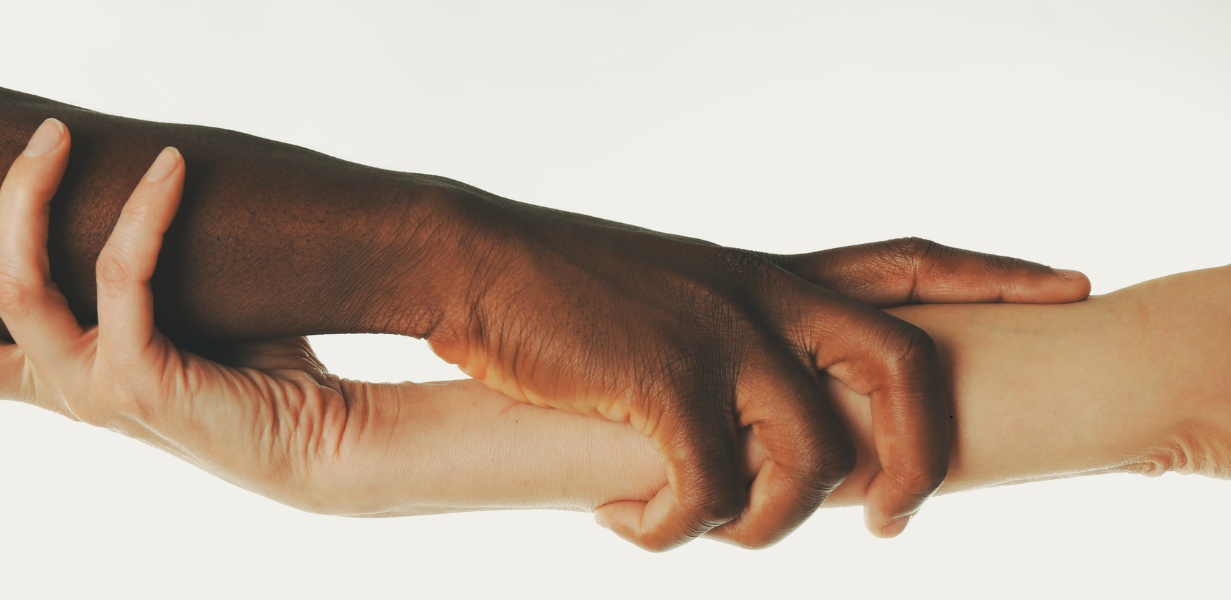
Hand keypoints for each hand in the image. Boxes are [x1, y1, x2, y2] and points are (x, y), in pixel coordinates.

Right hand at [0, 119, 361, 510]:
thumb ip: (120, 272)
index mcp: (49, 377)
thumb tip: (106, 177)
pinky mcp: (144, 382)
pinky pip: (120, 273)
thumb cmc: (253, 368)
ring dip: (23, 198)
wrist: (328, 435)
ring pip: (8, 289)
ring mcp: (92, 391)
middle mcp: (57, 390)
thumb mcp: (168, 310)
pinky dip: (140, 210)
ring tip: (53, 133)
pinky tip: (171, 167)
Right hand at [428, 197, 1090, 548]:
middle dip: (918, 460)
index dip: (991, 276)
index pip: (903, 263)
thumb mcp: (658, 296)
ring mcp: (718, 335)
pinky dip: (677, 529)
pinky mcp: (665, 380)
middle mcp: (759, 297)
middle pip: (901, 367)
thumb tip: (737, 417)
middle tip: (893, 523)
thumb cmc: (551, 288)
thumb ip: (715, 337)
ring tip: (705, 530)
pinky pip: (713, 489)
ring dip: (767, 523)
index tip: (1063, 286)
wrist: (467, 261)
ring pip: (810, 457)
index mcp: (762, 275)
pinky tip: (630, 524)